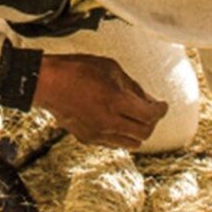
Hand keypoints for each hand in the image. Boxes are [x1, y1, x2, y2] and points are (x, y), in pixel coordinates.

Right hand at [32, 54, 168, 149]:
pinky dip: (121, 135)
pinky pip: (113, 143)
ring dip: (137, 132)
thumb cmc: (77, 69)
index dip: (161, 110)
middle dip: (151, 122)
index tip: (163, 105)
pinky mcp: (87, 139)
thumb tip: (147, 99)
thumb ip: (132, 85)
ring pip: (130, 143)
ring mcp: (98, 133)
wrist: (48, 83)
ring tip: (134, 118)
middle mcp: (109, 121)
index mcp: (116, 101)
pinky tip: (117, 122)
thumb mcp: (110, 68)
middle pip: (144, 133)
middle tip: (150, 111)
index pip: (150, 115)